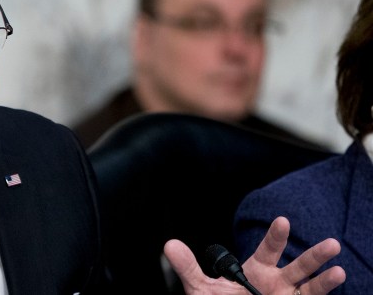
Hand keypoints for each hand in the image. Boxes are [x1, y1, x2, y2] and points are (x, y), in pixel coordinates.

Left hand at [164, 216, 345, 293]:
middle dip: (313, 254)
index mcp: (256, 270)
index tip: (282, 221)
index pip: (268, 250)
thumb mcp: (201, 288)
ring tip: (338, 266)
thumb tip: (169, 245)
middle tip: (331, 243)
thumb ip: (189, 267)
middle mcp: (276, 281)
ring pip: (310, 284)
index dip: (276, 236)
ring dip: (325, 276)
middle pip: (298, 266)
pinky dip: (323, 291)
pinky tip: (336, 279)